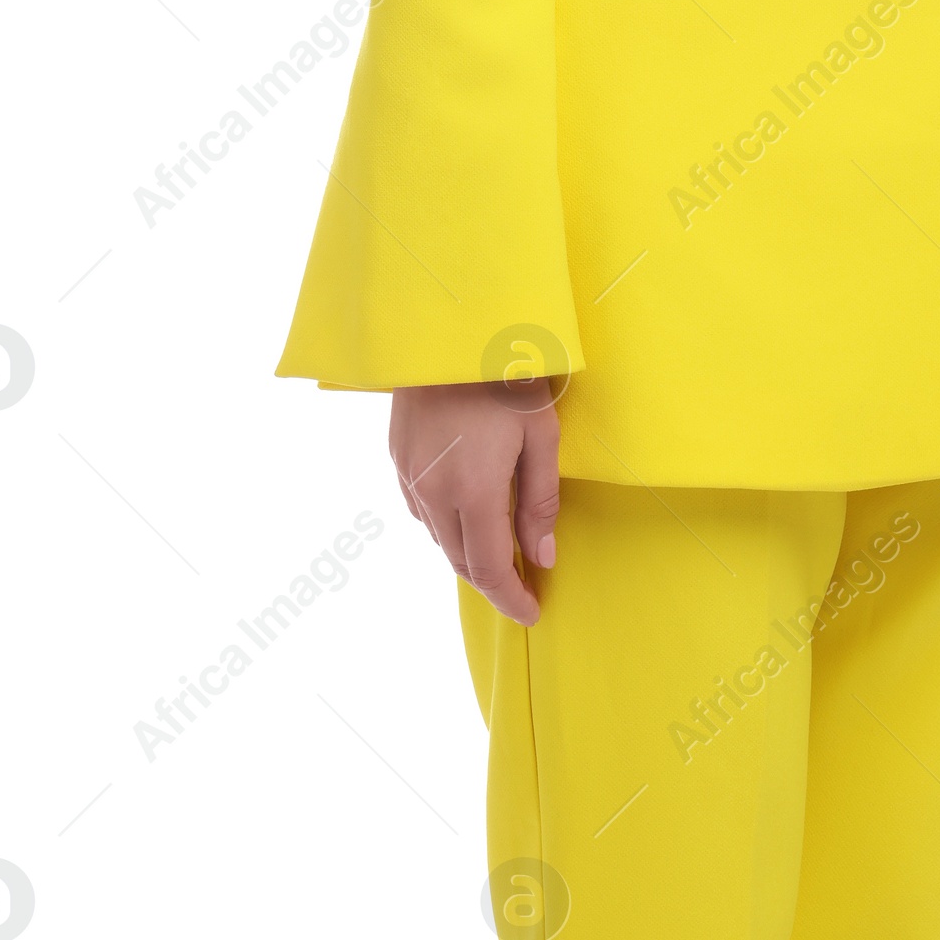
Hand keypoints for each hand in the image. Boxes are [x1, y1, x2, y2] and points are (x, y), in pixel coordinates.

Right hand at [389, 378, 560, 623]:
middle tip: (523, 584)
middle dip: (492, 581)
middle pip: (461, 561)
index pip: (489, 570)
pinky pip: (422, 511)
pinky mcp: (398, 459)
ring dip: (468, 553)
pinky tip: (467, 512)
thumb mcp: (540, 434)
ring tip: (500, 548)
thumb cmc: (506, 374)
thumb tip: (541, 557)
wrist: (448, 327)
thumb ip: (540, 501)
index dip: (510, 599)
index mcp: (472, 492)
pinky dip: (446, 525)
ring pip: (439, 539)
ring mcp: (410, 477)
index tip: (532, 612)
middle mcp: (433, 494)